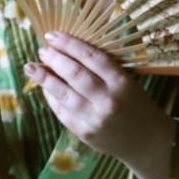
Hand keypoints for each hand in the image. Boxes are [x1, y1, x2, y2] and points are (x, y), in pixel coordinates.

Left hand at [25, 31, 174, 178]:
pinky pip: (63, 113)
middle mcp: (108, 100)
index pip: (91, 57)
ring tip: (32, 67)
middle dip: (54, 59)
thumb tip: (68, 52)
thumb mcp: (129, 82)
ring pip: (64, 94)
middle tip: (42, 50)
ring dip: (45, 79)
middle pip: (75, 74)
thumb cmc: (137, 105)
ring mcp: (95, 119)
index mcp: (122, 83)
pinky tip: (45, 88)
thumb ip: (103, 70)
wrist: (147, 142)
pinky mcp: (85, 134)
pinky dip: (51, 98)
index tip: (53, 35)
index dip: (69, 44)